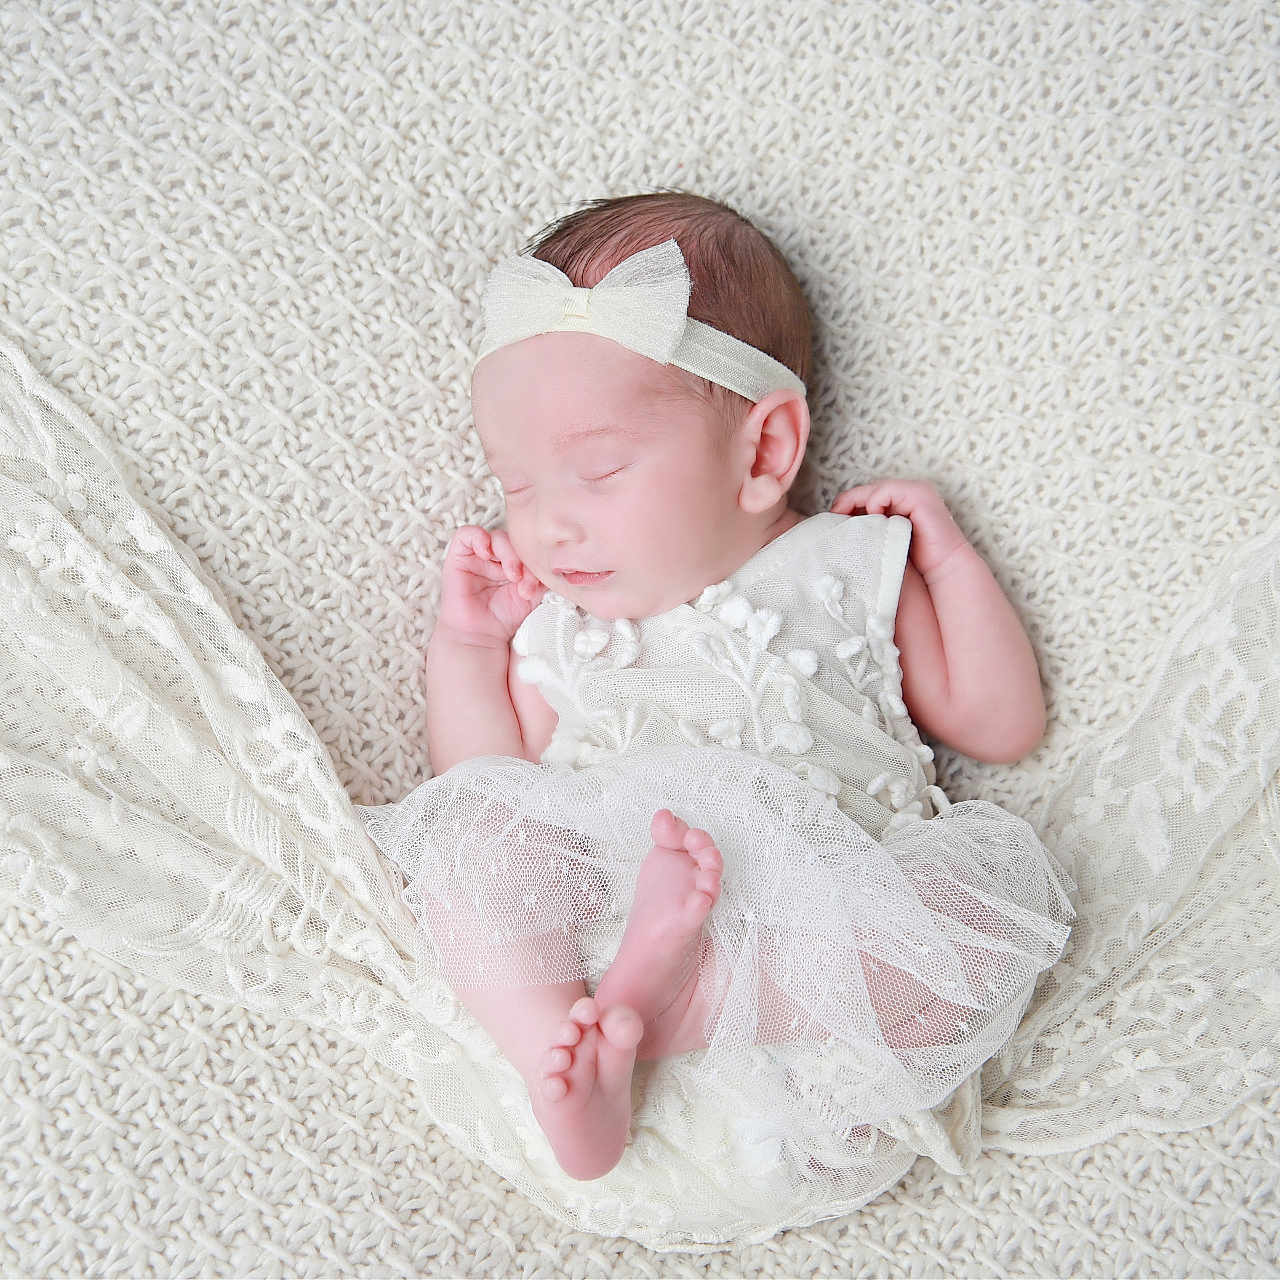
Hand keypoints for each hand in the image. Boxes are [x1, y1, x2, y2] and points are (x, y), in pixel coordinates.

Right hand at [437, 525, 546, 644]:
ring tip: (511, 575)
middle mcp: (496, 557)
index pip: (527, 546)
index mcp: (514, 562)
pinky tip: (487, 554)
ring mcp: (478, 556)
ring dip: (508, 553)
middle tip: (522, 580)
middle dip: (523, 558)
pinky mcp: (459, 556)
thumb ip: (541, 575)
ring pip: (496, 537)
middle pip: (514, 540)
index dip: (535, 559)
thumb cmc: (504, 616)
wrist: (481, 635)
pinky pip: (466, 534)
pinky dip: (479, 538)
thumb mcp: (532, 593)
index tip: (537, 582)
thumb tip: (550, 560)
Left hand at [830, 478, 968, 578]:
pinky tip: (871, 519)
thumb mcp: (883, 543)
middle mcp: (906, 492)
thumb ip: (867, 532)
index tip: (831, 522)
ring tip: (846, 520)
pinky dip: (874, 503)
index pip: (864, 496)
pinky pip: (887, 491)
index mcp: (898, 502)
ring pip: (874, 489)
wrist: (943, 568)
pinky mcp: (919, 494)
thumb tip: (837, 531)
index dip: (846, 505)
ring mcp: (914, 490)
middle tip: (833, 518)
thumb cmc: (914, 560)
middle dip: (847, 503)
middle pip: (866, 490)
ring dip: (856, 503)